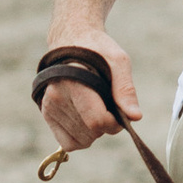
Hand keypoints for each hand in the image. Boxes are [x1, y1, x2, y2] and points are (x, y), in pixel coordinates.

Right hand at [38, 32, 139, 154]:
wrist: (72, 40)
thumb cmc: (97, 49)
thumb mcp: (118, 61)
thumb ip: (126, 90)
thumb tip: (135, 117)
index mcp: (74, 82)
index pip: (97, 121)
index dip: (115, 123)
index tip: (120, 113)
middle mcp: (57, 96)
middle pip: (91, 133)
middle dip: (106, 126)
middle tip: (108, 106)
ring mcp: (49, 106)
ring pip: (81, 141)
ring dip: (94, 131)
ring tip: (95, 107)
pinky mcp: (47, 114)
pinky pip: (68, 143)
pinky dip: (81, 138)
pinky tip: (86, 120)